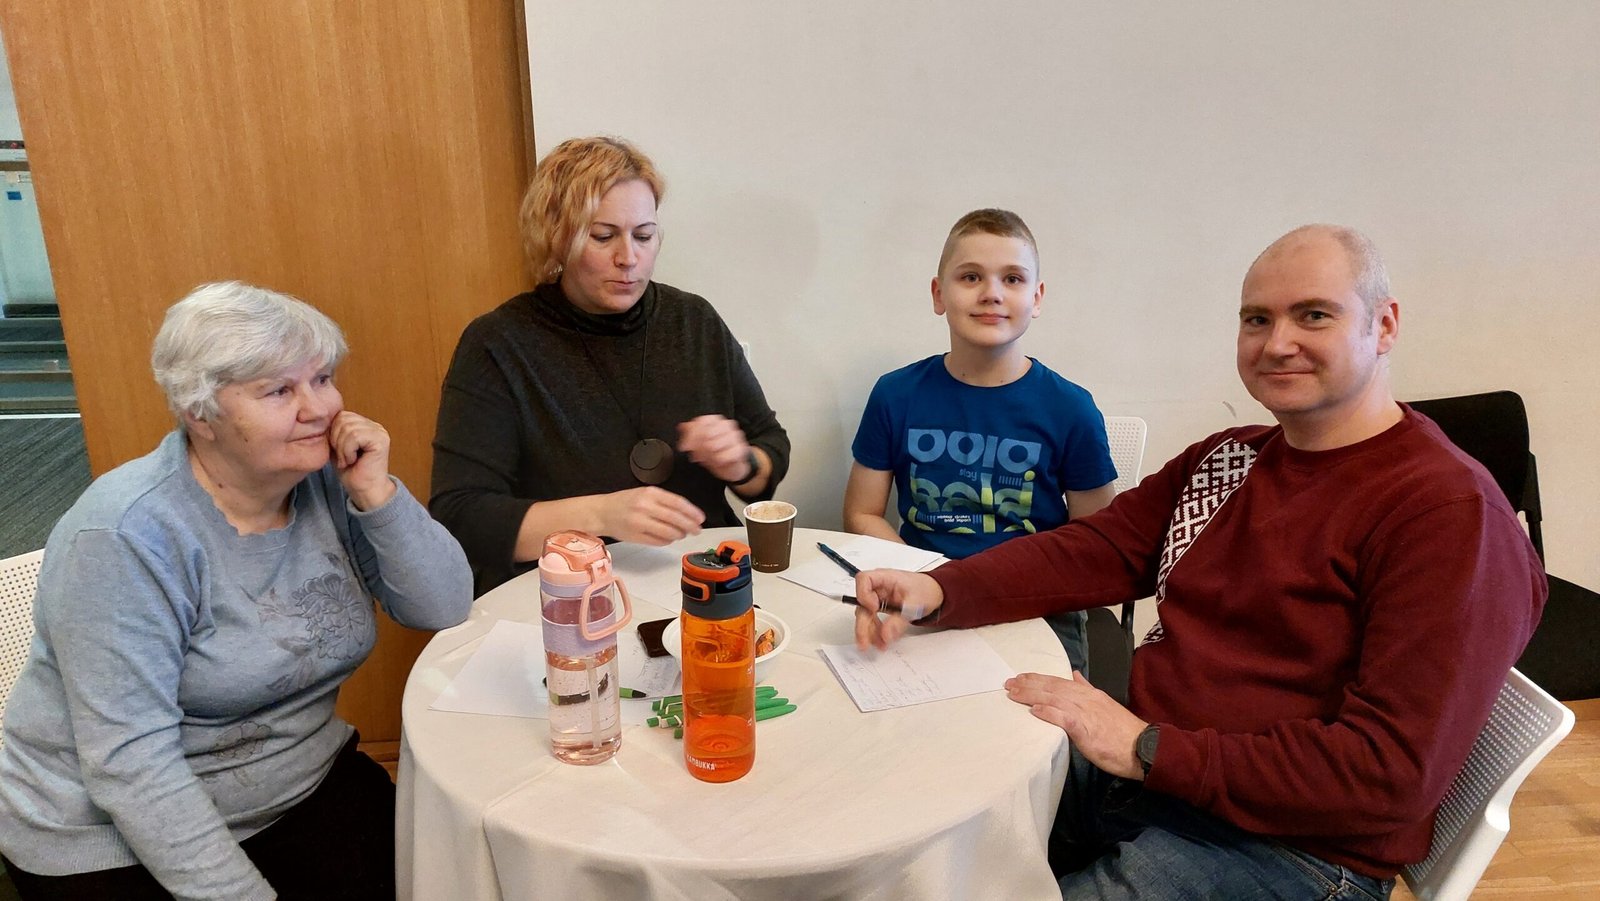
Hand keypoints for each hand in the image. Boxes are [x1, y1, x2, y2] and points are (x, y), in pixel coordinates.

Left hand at [329, 411, 395, 510]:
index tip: (337, 451)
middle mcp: (375, 426)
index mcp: (366, 425)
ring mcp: (379, 432)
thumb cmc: (351, 472)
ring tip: (348, 460)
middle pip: (343, 419)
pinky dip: (348, 451)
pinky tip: (353, 460)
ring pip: (348, 428)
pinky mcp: (381, 441)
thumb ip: (334, 432)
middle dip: (336, 440)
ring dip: (342, 448)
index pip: (342, 415)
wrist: (364, 491)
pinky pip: (355, 437)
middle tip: (342, 457)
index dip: (333, 432)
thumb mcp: (337, 447)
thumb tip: (323, 419)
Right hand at [599, 486, 704, 544]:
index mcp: (649, 493)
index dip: (692, 512)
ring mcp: (640, 523)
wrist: (602, 512)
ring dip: (679, 534)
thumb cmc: (625, 502)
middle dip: (690, 526)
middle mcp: (645, 507)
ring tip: (682, 534)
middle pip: (675, 519)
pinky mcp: (636, 537)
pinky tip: (669, 538)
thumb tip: (688, 514)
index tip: (701, 518)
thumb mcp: (645, 493)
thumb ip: (664, 501)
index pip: (677, 503)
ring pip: (669, 532)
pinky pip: (659, 542)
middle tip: (697, 530)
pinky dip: (668, 541)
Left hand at [676, 415, 753, 482]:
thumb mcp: (699, 443)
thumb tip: (682, 426)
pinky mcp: (741, 449)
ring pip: (714, 445)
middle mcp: (726, 424)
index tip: (684, 447)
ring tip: (710, 458)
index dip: (691, 436)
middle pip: (706, 433)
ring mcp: (735, 436)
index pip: (701, 422)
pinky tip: (720, 461)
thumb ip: (690, 433)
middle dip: (699, 448)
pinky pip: (723, 456)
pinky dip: (719, 461)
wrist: (732, 467)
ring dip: (709, 455)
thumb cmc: (715, 452)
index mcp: (715, 420)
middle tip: (699, 456)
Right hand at [852, 569, 944, 650]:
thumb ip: (899, 620)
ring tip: (879, 644)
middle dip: (863, 625)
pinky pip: (873, 621)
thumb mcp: (915, 605)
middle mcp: (878, 588)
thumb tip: (885, 634)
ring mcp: (878, 599)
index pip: (864, 580)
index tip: (874, 609)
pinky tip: (882, 641)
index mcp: (885, 578)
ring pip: (865, 616)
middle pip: (861, 604)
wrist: (934, 593)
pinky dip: (876, 633)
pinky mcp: (881, 609)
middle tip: (865, 641)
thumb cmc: (925, 590)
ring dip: (869, 632)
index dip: (864, 594)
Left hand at [1005, 671, 1149, 779]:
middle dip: (1028, 684)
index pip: (1059, 682)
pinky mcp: (1086, 730)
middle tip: (1008, 683)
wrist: (1143, 748)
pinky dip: (1049, 712)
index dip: (1038, 679)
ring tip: (1013, 693)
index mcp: (1089, 694)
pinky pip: (1064, 718)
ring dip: (1032, 695)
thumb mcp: (1104, 704)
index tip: (1021, 677)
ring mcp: (1085, 713)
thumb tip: (1074, 675)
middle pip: (1052, 687)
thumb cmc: (1122, 732)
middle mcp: (1085, 699)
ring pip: (1054, 699)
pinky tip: (1035, 710)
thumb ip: (1087, 689)